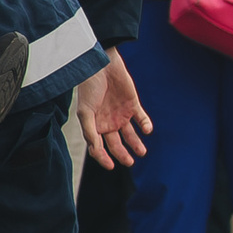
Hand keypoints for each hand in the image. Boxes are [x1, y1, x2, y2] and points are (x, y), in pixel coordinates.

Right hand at [74, 49, 152, 169]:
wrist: (101, 66)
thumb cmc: (89, 88)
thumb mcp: (85, 112)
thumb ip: (90, 131)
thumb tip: (96, 150)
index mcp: (95, 125)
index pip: (99, 147)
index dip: (103, 158)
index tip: (111, 166)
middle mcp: (108, 122)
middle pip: (116, 144)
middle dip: (122, 154)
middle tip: (129, 162)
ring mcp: (121, 114)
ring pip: (130, 135)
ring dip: (136, 144)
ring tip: (142, 152)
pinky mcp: (133, 105)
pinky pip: (142, 119)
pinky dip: (145, 125)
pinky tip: (147, 130)